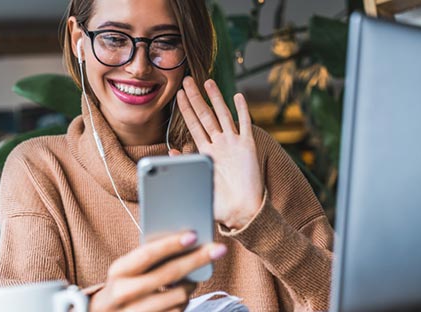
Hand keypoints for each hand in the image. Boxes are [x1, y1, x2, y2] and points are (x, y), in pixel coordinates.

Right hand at [89, 231, 226, 311]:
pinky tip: (182, 295)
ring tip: (192, 278)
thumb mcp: (126, 270)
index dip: (171, 244)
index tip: (194, 235)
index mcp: (118, 271)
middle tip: (218, 249)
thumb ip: (148, 258)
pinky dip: (184, 301)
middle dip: (197, 259)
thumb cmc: (123, 284)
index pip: (147, 254)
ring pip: (179, 296)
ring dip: (191, 285)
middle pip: (169, 274)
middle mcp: (124, 293)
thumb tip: (186, 243)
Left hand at [171, 77, 263, 229]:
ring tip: (207, 82)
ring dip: (215, 99)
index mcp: (206, 152)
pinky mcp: (248, 147)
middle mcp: (219, 144)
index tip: (178, 95)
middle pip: (205, 115)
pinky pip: (244, 125)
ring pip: (223, 115)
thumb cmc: (221, 203)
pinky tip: (237, 96)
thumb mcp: (198, 184)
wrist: (242, 212)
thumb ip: (186, 167)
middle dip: (195, 98)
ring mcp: (234, 143)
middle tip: (186, 80)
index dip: (186, 110)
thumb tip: (172, 153)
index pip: (193, 126)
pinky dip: (242, 110)